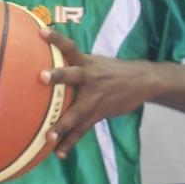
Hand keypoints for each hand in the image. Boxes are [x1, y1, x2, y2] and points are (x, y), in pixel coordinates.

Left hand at [40, 28, 151, 158]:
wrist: (143, 80)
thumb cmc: (113, 70)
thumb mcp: (97, 61)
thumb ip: (77, 63)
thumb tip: (52, 62)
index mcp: (87, 61)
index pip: (69, 46)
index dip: (56, 38)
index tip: (41, 31)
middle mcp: (89, 77)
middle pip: (71, 74)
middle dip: (57, 75)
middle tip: (42, 76)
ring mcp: (94, 97)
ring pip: (76, 112)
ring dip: (62, 125)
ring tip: (48, 137)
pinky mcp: (99, 113)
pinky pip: (82, 129)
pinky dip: (70, 141)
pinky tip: (59, 153)